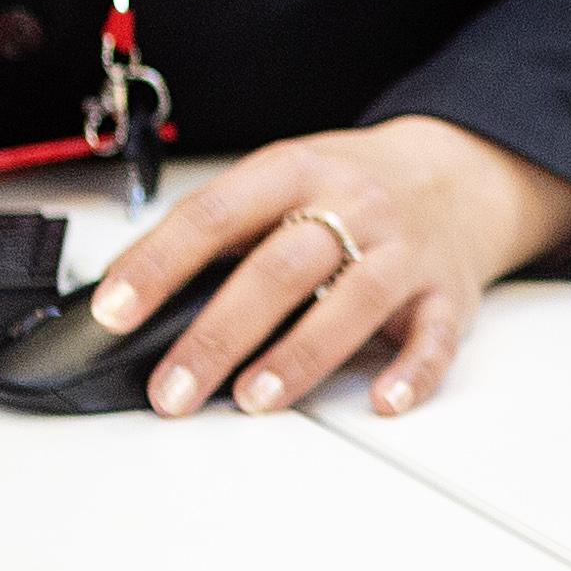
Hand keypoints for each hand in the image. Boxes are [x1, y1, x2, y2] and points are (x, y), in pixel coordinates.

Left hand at [85, 113, 570, 420]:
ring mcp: (403, 250)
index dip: (159, 264)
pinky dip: (412, 372)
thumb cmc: (348, 187)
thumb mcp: (283, 179)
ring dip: (298, 356)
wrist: (457, 173)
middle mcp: (352, 205)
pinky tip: (384, 399)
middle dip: (218, 334)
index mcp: (296, 170)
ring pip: (352, 303)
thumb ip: (223, 230)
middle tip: (173, 389)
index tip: (113, 311)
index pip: (214, 215)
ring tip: (252, 400)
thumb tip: (132, 296)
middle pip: (278, 269)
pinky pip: (434, 337)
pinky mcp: (446, 294)